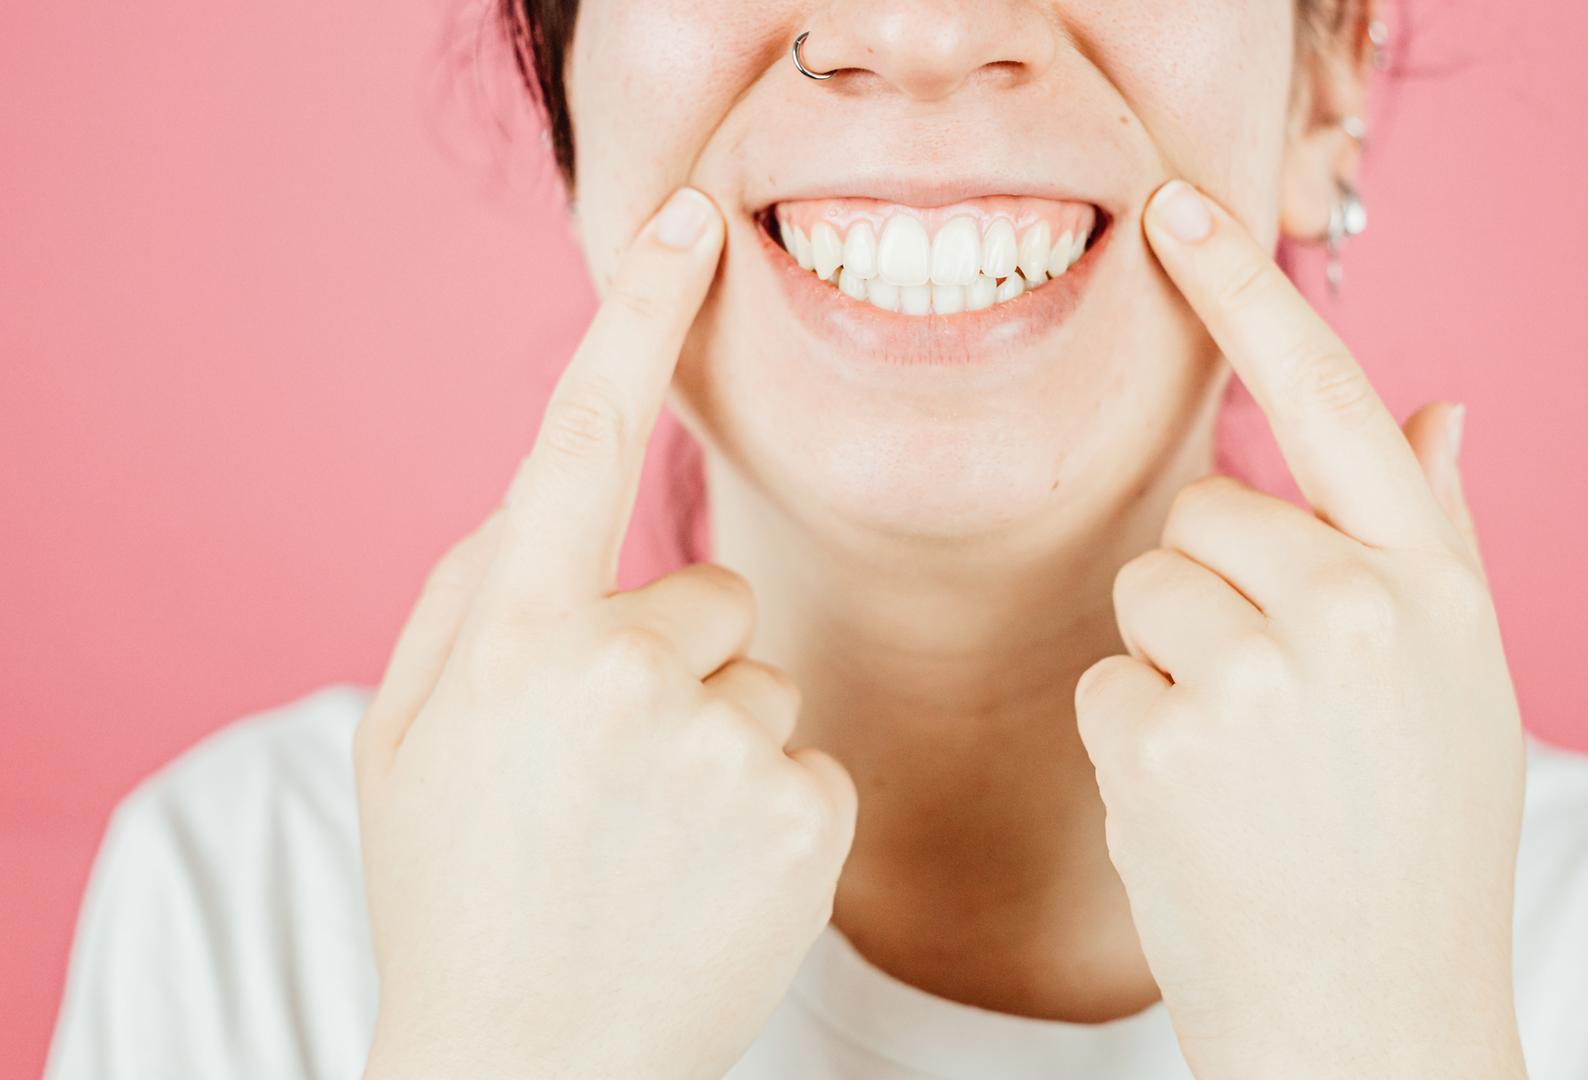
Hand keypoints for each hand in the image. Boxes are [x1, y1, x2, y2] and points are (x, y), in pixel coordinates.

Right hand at [352, 188, 857, 1079]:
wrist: (530, 1073)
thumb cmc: (460, 893)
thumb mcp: (405, 738)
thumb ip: (468, 594)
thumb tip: (546, 493)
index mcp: (514, 643)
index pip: (577, 443)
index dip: (635, 318)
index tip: (684, 224)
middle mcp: (624, 677)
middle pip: (708, 594)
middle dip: (672, 659)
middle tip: (610, 775)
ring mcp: (726, 747)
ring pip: (765, 671)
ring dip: (723, 731)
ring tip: (654, 836)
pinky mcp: (808, 814)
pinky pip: (809, 749)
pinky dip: (772, 798)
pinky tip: (711, 872)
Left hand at [1074, 180, 1526, 1078]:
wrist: (1374, 1025)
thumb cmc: (1418, 852)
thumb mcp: (1467, 689)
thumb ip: (1439, 542)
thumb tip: (1441, 404)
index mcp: (1436, 591)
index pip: (1334, 403)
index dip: (1249, 297)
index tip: (1182, 213)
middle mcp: (1355, 613)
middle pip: (1207, 511)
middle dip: (1215, 585)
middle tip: (1270, 702)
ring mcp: (1256, 677)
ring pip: (1146, 586)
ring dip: (1171, 660)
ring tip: (1242, 763)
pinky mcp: (1163, 742)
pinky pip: (1106, 679)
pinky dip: (1133, 737)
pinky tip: (1198, 810)